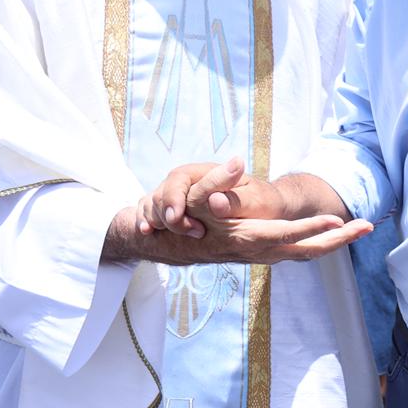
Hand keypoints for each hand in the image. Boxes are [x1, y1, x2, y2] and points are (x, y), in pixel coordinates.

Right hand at [111, 158, 369, 265]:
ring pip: (308, 253)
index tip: (338, 219)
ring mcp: (265, 256)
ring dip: (336, 241)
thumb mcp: (195, 195)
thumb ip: (214, 182)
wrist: (174, 243)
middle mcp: (260, 252)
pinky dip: (322, 242)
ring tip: (363, 227)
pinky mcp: (267, 254)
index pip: (285, 235)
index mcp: (246, 238)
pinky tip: (337, 233)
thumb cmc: (186, 216)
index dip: (311, 228)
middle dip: (339, 239)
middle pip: (307, 251)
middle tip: (369, 226)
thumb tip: (234, 166)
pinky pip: (301, 251)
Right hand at [137, 157, 283, 236]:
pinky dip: (145, 222)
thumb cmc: (262, 204)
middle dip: (164, 212)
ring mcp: (180, 197)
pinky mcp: (174, 211)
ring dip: (154, 219)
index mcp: (208, 174)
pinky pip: (150, 214)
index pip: (180, 178)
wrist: (262, 212)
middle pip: (162, 192)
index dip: (173, 197)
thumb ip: (236, 201)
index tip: (175, 216)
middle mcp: (190, 183)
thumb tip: (216, 202)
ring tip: (154, 232)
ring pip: (153, 204)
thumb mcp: (256, 202)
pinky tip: (146, 233)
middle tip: (176, 227)